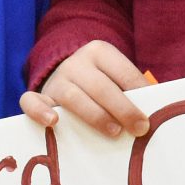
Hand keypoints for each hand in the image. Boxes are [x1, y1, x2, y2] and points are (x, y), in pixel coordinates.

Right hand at [20, 40, 151, 138]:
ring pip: (73, 96)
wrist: (66, 74)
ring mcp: (56, 80)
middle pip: (101, 86)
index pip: (123, 72)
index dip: (139, 92)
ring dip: (95, 115)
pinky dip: (39, 111)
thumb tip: (153, 118)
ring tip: (114, 132)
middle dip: (123, 108)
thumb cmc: (101, 84)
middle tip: (140, 128)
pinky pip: (30, 101)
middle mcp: (76, 63)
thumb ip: (132, 92)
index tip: (152, 114)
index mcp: (100, 52)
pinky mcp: (39, 96)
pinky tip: (53, 122)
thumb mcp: (117, 78)